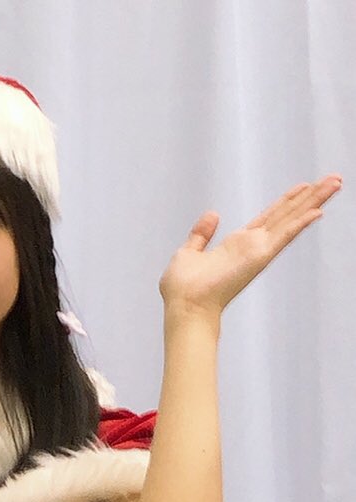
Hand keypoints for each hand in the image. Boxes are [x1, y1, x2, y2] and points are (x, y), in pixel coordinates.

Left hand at [159, 174, 342, 320]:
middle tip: (332, 179)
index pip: (268, 217)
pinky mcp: (258, 257)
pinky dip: (300, 223)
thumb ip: (202, 234)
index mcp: (236, 244)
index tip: (303, 187)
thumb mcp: (189, 252)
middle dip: (309, 196)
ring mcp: (257, 251)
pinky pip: (284, 236)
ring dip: (314, 201)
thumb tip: (213, 214)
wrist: (184, 306)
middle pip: (286, 215)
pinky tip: (318, 211)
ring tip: (334, 184)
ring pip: (291, 220)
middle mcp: (252, 246)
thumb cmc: (183, 289)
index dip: (286, 201)